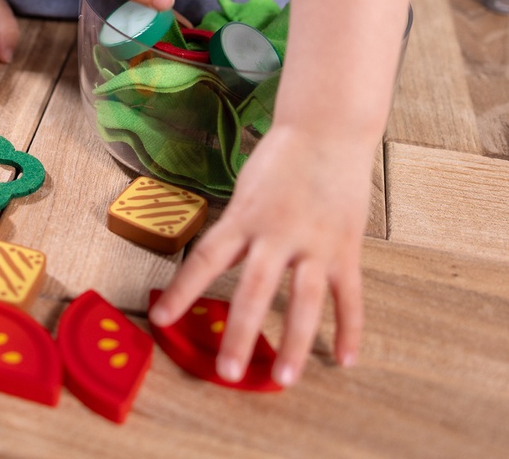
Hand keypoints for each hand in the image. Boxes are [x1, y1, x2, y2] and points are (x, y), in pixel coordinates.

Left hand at [149, 124, 376, 386]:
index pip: (204, 259)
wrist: (327, 129)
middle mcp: (276, 233)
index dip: (181, 291)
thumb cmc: (281, 158)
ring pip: (303, 301)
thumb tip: (214, 266)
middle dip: (241, 334)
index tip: (160, 320)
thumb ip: (236, 230)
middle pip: (253, 289)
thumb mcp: (246, 190)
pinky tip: (344, 360)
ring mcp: (314, 242)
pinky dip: (348, 329)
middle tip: (229, 373)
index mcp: (243, 217)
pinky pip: (348, 296)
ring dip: (293, 343)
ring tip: (284, 380)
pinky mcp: (345, 247)